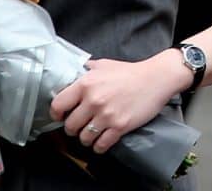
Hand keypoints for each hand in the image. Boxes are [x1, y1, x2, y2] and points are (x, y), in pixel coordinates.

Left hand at [48, 52, 182, 153]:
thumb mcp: (102, 65)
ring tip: (89, 134)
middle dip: (71, 128)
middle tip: (77, 126)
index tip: (60, 116)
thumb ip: (85, 71)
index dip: (56, 113)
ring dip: (85, 138)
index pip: (58, 104)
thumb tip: (71, 74)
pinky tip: (100, 142)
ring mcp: (106, 115)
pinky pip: (101, 144)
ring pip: (84, 138)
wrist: (155, 79)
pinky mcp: (120, 127)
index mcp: (85, 83)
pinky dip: (98, 147)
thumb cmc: (129, 72)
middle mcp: (93, 100)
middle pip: (70, 125)